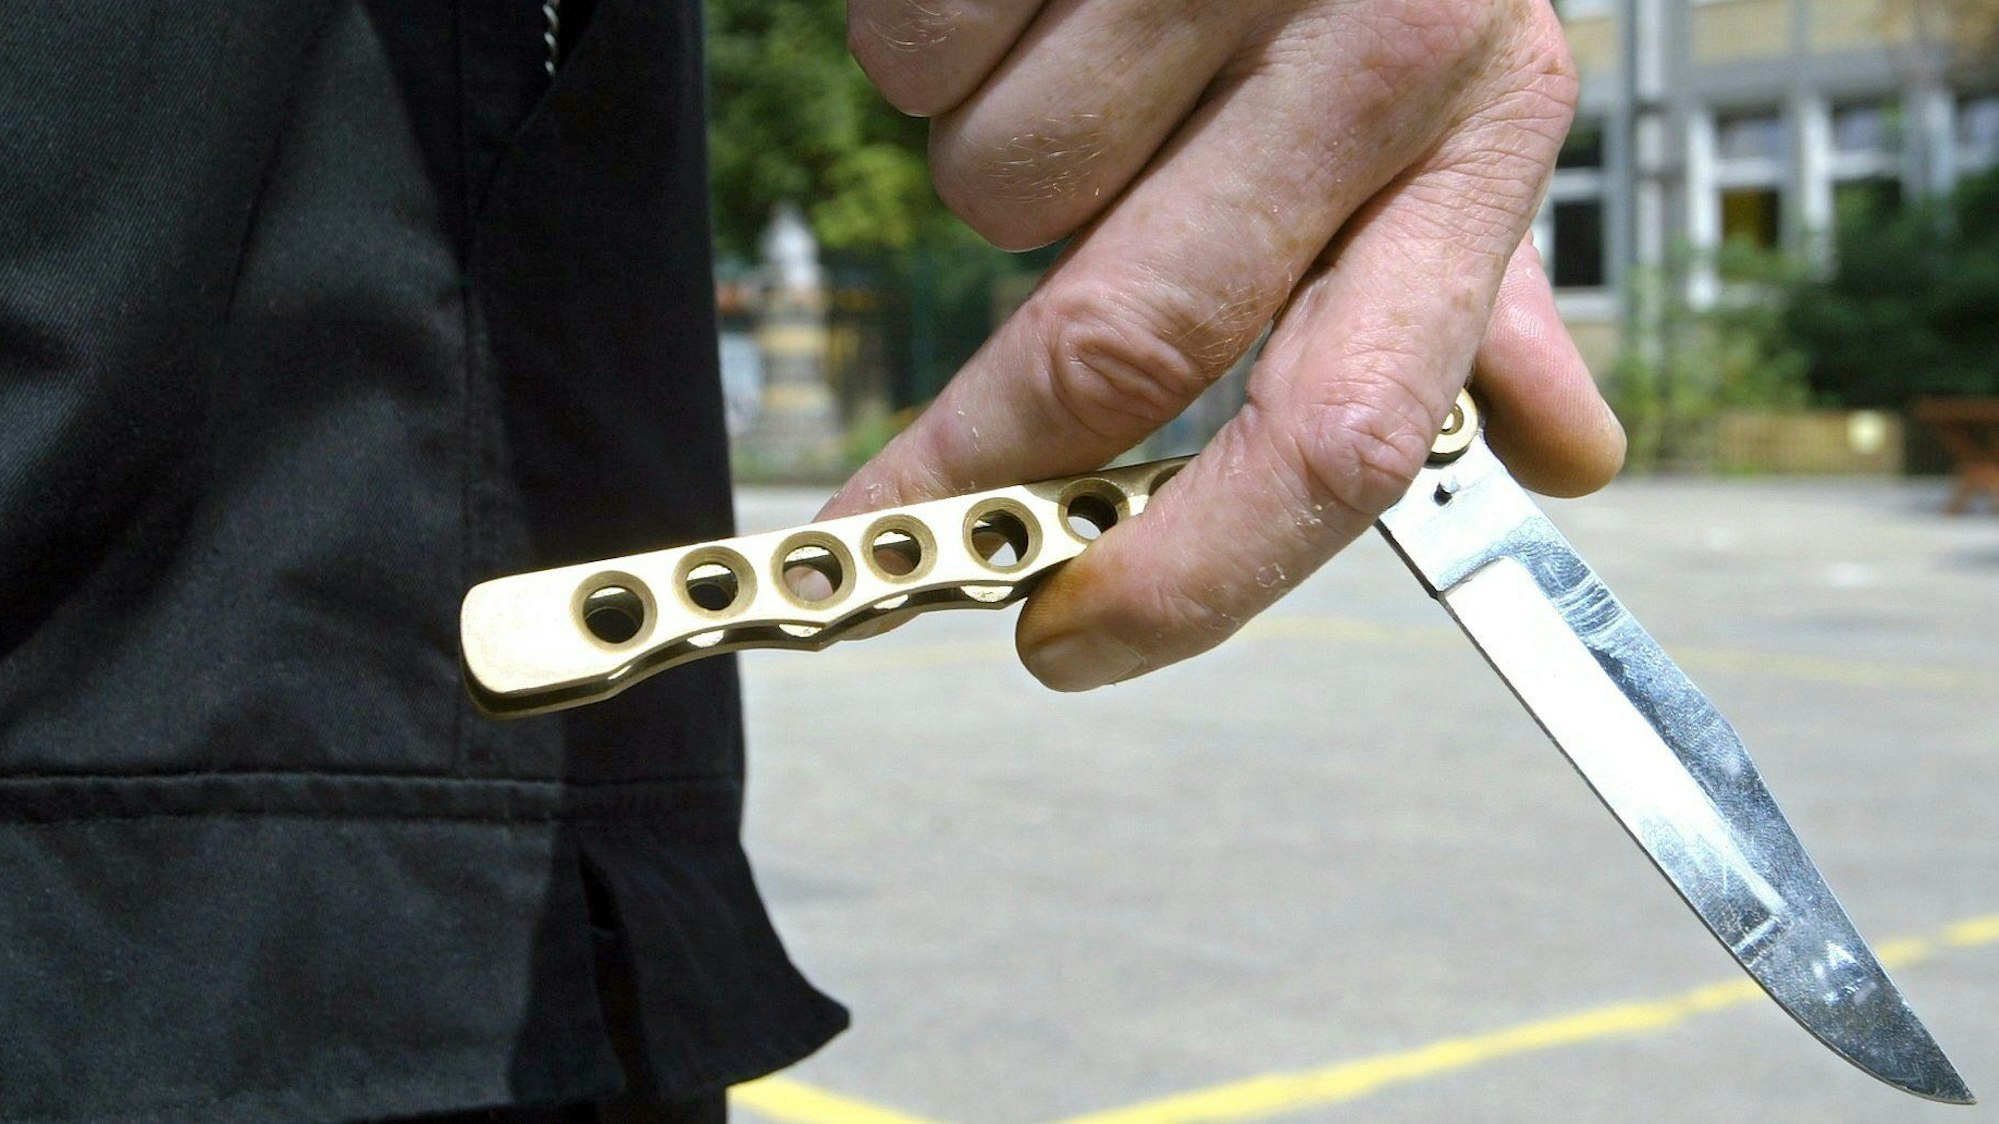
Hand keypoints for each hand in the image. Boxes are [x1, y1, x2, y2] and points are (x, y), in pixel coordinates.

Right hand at [825, 0, 1626, 689]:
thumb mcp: (1463, 96)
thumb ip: (1479, 282)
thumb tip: (1568, 458)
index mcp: (1474, 131)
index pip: (1350, 424)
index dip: (1196, 573)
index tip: (1064, 642)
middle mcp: (1365, 42)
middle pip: (1121, 335)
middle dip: (971, 459)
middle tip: (876, 525)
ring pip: (991, 191)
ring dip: (996, 172)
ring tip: (1078, 63)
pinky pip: (911, 54)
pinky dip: (934, 48)